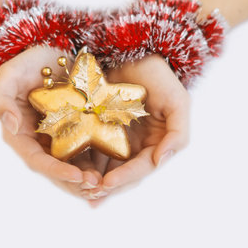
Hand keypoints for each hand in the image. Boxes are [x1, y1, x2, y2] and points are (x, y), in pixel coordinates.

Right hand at [0, 46, 101, 199]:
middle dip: (76, 182)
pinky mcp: (76, 130)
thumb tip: (11, 127)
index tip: (77, 177)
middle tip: (98, 187)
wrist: (51, 50)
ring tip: (106, 184)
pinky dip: (97, 163)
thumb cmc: (27, 61)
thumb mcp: (9, 75)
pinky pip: (86, 151)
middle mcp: (39, 141)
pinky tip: (113, 168)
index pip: (37, 160)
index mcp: (21, 134)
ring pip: (72, 165)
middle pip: (56, 169)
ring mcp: (58, 137)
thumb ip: (1, 100)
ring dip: (87, 178)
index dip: (56, 171)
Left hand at [83, 54, 190, 205]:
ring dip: (93, 181)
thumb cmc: (159, 75)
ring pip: (105, 166)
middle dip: (108, 187)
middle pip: (123, 173)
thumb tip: (161, 162)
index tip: (107, 184)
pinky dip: (83, 162)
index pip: (143, 167)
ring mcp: (118, 138)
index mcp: (157, 143)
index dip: (126, 177)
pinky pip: (91, 149)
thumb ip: (178, 133)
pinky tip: (70, 172)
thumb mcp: (177, 101)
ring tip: (77, 190)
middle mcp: (138, 145)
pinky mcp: (99, 128)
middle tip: (89, 196)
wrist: (132, 51)